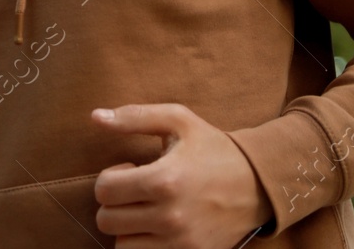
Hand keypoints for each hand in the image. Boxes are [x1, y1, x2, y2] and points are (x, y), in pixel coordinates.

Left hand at [92, 103, 274, 247]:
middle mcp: (170, 216)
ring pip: (122, 246)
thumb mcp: (179, 120)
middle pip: (107, 221)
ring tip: (147, 210)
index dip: (110, 177)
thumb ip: (134, 117)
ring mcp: (181, 242)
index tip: (132, 170)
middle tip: (137, 190)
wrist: (258, 184)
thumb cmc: (214, 148)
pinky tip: (156, 227)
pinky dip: (144, 245)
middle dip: (115, 203)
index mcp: (164, 180)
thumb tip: (95, 117)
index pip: (104, 190)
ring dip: (127, 228)